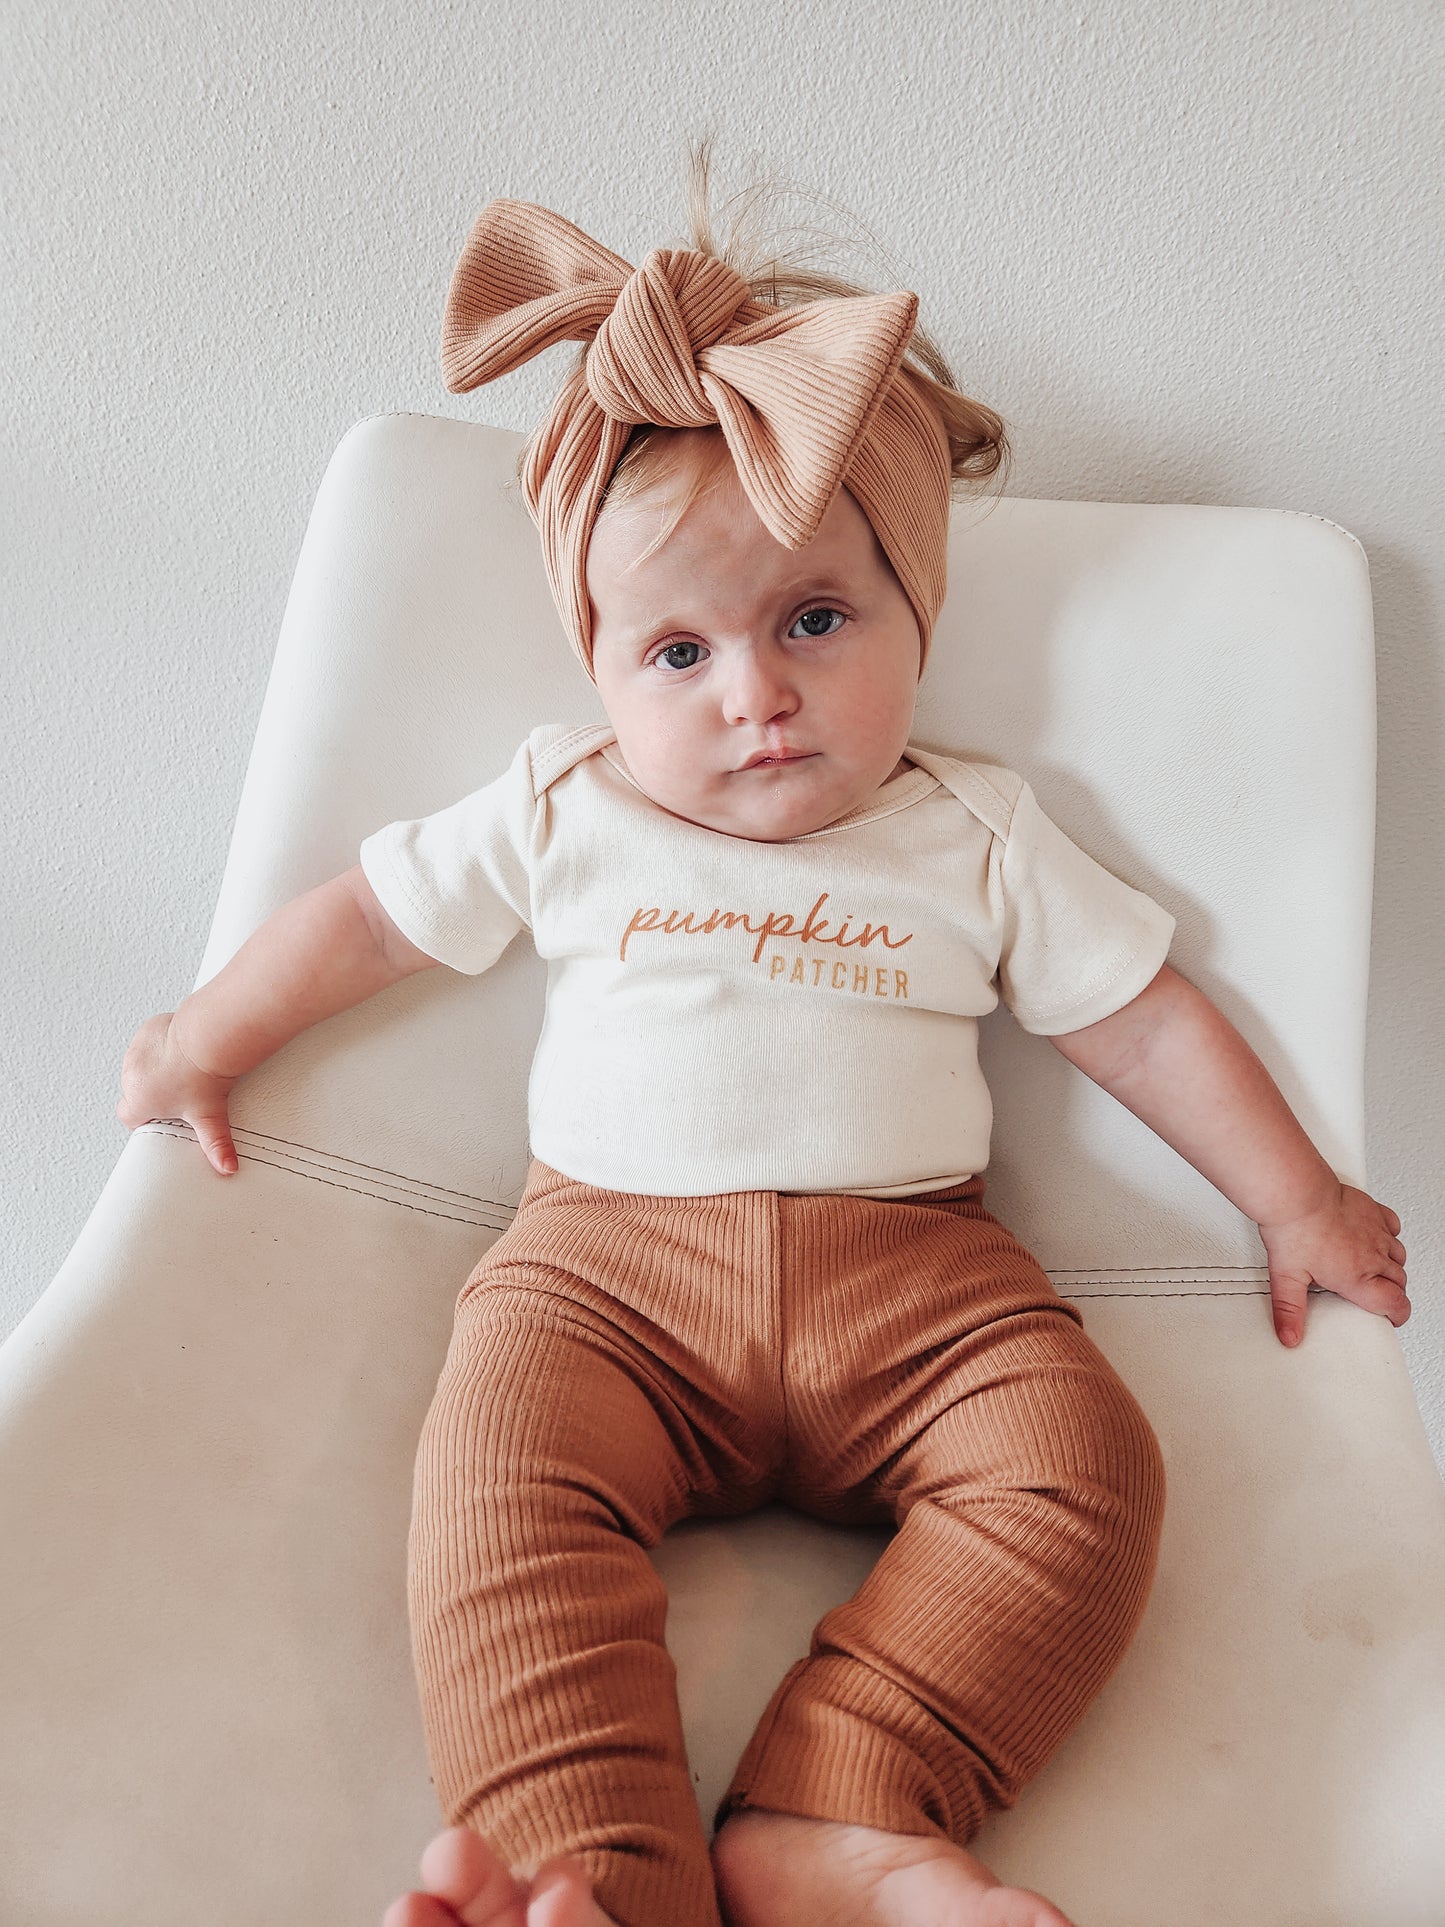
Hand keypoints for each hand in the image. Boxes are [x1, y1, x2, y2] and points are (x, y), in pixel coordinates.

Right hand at [116, 1010, 240, 1175]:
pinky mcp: (146, 1031)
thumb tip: (227, 1167)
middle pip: (136, 1091)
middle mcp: (132, 1076)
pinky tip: (180, 1048)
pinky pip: (150, 1042)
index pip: (129, 1118)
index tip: (158, 1117)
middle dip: (154, 1092)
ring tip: (182, 1070)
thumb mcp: (209, 1116)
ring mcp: (137, 1052)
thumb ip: (216, 1145)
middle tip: (180, 1092)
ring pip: (141, 1066)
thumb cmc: (204, 1075)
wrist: (209, 1038)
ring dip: (156, 1068)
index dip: (143, 1119)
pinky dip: (161, 1045)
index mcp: (139, 1101)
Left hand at [1259, 1181, 1408, 1347]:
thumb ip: (1289, 1310)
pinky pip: (1393, 1226)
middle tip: (1379, 1296)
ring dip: (1392, 1266)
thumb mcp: (1286, 1277)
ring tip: (1376, 1270)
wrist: (1297, 1193)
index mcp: (1357, 1277)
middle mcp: (1372, 1255)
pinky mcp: (1372, 1211)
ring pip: (1399, 1255)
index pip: (1395, 1303)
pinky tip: (1376, 1236)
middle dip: (1393, 1293)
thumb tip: (1290, 1335)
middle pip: (1399, 1281)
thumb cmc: (1293, 1228)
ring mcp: (1375, 1231)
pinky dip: (1390, 1235)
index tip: (1391, 1318)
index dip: (1397, 1315)